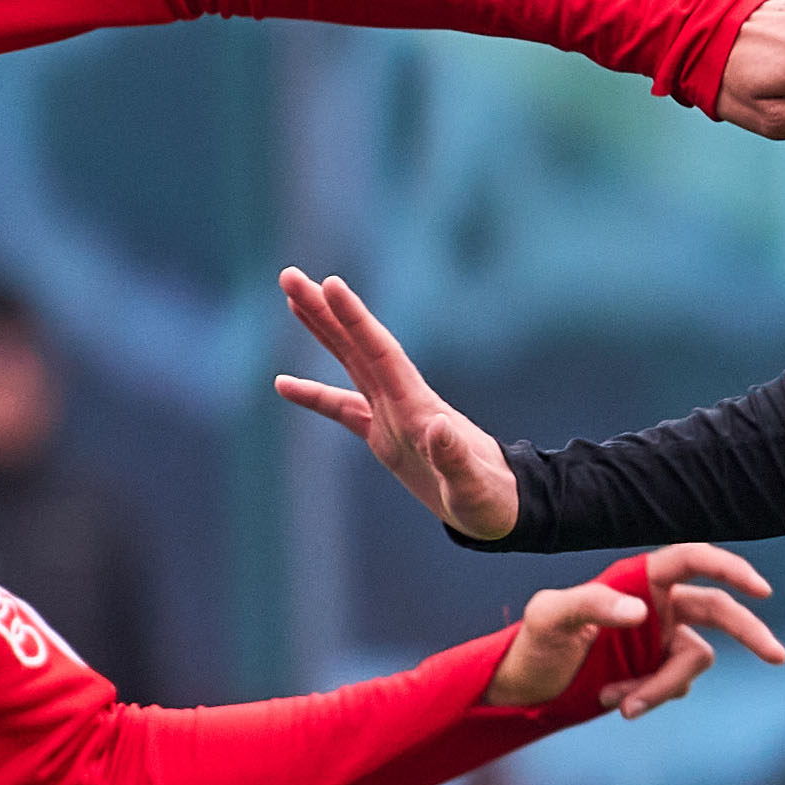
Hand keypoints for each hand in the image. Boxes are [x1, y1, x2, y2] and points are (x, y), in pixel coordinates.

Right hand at [268, 268, 516, 539]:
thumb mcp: (472, 486)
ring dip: (322, 331)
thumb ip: (453, 457)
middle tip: (290, 277)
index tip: (331, 284)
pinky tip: (283, 383)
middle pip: (357, 345)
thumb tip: (438, 426)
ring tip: (292, 299)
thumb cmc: (489, 498)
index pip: (381, 353)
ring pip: (349, 363)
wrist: (502, 507)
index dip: (355, 319)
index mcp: (417, 408)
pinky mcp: (384, 436)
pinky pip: (341, 408)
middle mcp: (402, 400)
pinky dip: (313, 395)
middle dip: (325, 311)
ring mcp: (392, 415)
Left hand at [480, 542, 784, 713]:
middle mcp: (657, 605)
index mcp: (638, 578)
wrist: (524, 685)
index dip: (730, 569)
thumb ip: (592, 604)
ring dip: (661, 686)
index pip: (693, 560)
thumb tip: (643, 613)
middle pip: (719, 610)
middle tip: (778, 656)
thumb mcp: (550, 616)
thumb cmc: (534, 639)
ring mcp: (660, 640)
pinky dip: (650, 697)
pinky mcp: (656, 672)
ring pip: (694, 661)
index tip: (761, 590)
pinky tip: (615, 701)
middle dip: (750, 632)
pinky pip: (675, 686)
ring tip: (618, 702)